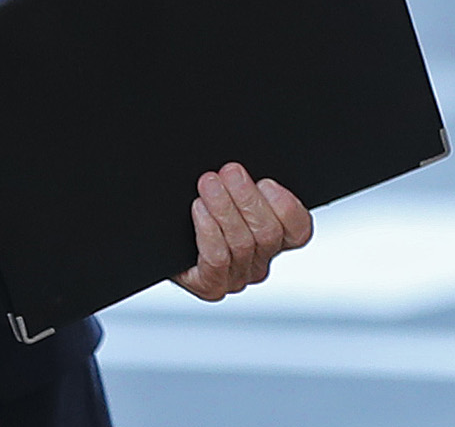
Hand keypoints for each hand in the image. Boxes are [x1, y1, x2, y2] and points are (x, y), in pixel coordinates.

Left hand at [173, 163, 313, 301]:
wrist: (156, 238)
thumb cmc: (193, 210)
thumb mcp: (226, 191)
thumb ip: (246, 183)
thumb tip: (244, 168)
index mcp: (274, 239)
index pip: (298, 230)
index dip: (287, 208)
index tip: (267, 182)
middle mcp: (259, 261)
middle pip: (268, 234)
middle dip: (248, 198)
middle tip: (230, 172)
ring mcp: (236, 277)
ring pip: (242, 244)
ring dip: (224, 208)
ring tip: (208, 184)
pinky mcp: (211, 285)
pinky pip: (217, 260)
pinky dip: (209, 231)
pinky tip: (199, 209)